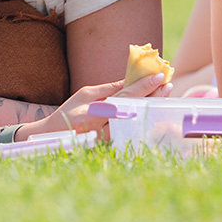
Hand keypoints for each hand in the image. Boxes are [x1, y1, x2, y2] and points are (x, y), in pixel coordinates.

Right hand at [19, 73, 171, 140]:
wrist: (53, 137)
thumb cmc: (68, 112)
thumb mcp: (85, 94)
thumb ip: (109, 89)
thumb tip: (129, 79)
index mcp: (93, 110)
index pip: (123, 96)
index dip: (143, 86)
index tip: (159, 76)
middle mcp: (101, 126)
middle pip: (133, 109)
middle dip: (152, 96)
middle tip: (167, 85)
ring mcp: (106, 138)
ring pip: (135, 121)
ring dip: (150, 107)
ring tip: (164, 94)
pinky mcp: (110, 145)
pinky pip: (131, 130)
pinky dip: (142, 119)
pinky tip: (152, 109)